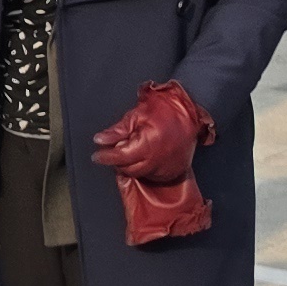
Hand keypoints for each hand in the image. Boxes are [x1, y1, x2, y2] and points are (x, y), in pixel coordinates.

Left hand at [90, 80, 215, 246]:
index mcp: (148, 144)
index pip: (120, 157)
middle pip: (128, 168)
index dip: (105, 156)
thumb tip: (99, 140)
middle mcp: (159, 159)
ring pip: (139, 174)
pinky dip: (145, 168)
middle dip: (118, 160)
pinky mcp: (174, 171)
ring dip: (131, 165)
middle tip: (117, 146)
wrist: (190, 112)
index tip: (96, 156)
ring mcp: (168, 167)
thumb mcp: (136, 116)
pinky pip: (153, 175)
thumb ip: (117, 131)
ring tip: (134, 147)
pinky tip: (145, 154)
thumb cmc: (164, 110)